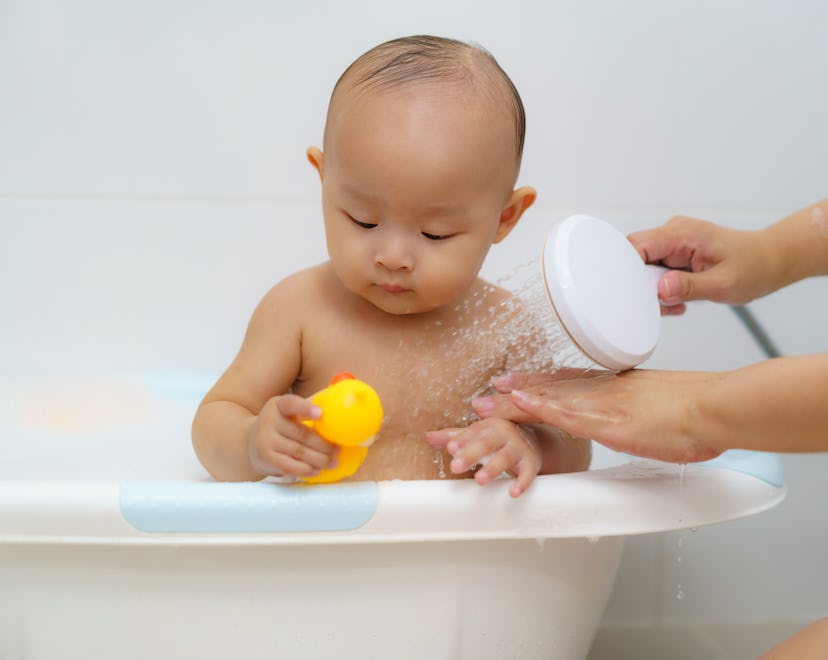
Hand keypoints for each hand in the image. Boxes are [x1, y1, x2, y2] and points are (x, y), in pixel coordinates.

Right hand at [247, 394, 338, 477]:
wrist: (250, 442)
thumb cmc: (280, 425)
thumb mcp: (288, 412)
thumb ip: (309, 405)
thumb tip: (338, 397)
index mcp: (278, 405)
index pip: (291, 404)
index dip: (306, 408)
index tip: (320, 414)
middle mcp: (269, 420)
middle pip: (302, 434)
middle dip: (324, 444)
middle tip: (338, 450)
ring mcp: (265, 440)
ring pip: (299, 451)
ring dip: (320, 459)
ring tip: (333, 462)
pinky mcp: (266, 458)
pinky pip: (290, 466)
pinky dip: (306, 469)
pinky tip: (317, 470)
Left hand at [425, 417, 541, 497]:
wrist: (532, 441)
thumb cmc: (497, 438)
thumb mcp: (476, 435)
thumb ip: (453, 437)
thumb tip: (427, 437)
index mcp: (488, 424)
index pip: (472, 432)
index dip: (462, 440)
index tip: (450, 448)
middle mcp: (504, 432)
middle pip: (486, 443)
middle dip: (471, 454)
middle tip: (456, 466)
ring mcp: (518, 447)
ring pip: (505, 457)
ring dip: (492, 468)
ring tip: (479, 480)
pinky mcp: (531, 462)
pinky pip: (528, 473)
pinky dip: (522, 482)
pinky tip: (512, 492)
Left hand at [472, 371, 722, 463]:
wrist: (715, 408)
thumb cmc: (700, 410)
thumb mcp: (664, 406)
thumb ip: (645, 409)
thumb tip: (643, 414)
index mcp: (617, 387)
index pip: (570, 383)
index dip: (541, 384)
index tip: (519, 383)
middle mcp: (603, 391)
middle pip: (553, 390)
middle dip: (519, 392)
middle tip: (490, 391)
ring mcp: (602, 405)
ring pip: (550, 400)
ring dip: (516, 402)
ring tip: (486, 402)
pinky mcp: (607, 421)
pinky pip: (564, 413)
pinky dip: (539, 407)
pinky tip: (518, 403)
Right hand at [628, 216, 775, 312]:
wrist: (768, 260)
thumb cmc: (752, 268)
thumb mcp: (723, 284)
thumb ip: (690, 287)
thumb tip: (660, 289)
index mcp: (683, 234)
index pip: (637, 245)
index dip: (628, 270)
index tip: (638, 293)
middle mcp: (673, 232)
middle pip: (634, 256)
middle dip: (642, 284)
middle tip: (663, 303)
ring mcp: (672, 241)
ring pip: (642, 266)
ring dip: (654, 289)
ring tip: (678, 302)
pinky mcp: (673, 251)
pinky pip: (655, 269)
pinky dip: (662, 287)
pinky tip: (679, 297)